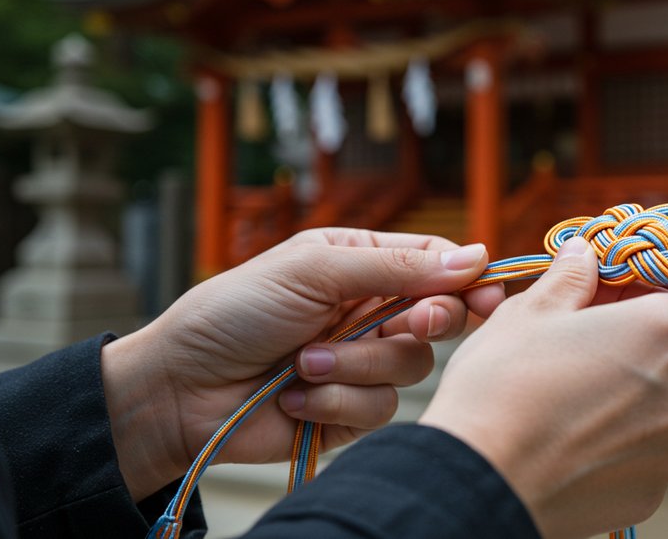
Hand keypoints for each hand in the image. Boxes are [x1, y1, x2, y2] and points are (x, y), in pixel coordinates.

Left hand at [100, 228, 503, 499]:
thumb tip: (475, 256)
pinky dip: (334, 402)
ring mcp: (360, 363)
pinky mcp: (348, 412)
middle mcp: (369, 311)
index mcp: (361, 264)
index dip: (467, 279)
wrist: (179, 389)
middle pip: (439, 317)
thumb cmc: (233, 313)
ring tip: (302, 363)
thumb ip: (396, 266)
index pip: (435, 264)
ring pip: (411, 367)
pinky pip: (378, 410)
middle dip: (427, 321)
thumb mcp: (313, 270)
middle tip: (411, 323)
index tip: (488, 293)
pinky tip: (294, 395)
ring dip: (356, 366)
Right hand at [419, 237, 667, 537]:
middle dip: (661, 346)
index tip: (656, 296)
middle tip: (603, 340)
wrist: (479, 482)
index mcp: (667, 334)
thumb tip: (584, 256)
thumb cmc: (502, 389)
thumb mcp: (530, 313)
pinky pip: (653, 452)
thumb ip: (571, 279)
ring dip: (644, 395)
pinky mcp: (653, 491)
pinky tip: (575, 436)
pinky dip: (628, 441)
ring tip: (579, 394)